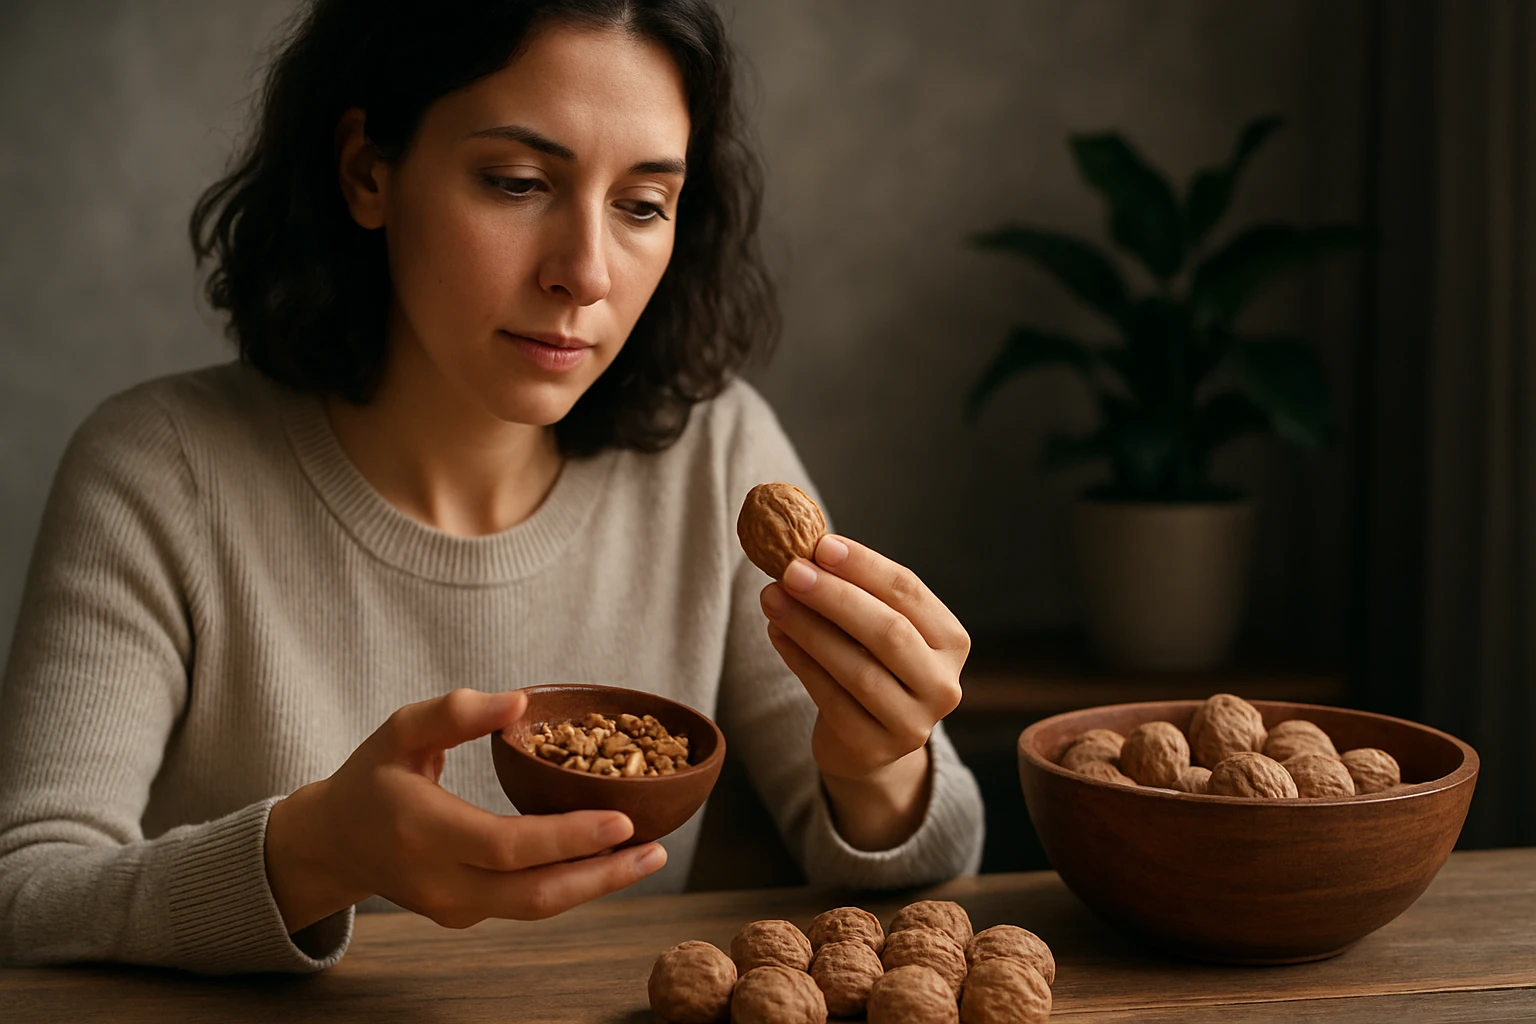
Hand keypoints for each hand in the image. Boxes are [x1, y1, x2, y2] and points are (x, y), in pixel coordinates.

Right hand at [264, 688, 667, 933]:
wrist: (335, 841)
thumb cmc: (373, 776)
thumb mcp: (399, 729)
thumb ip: (456, 711)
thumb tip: (521, 702)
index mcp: (421, 831)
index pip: (506, 846)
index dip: (568, 838)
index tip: (623, 820)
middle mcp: (439, 881)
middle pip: (534, 894)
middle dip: (602, 876)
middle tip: (657, 849)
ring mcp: (452, 908)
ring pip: (536, 908)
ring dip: (597, 886)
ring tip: (648, 857)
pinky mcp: (464, 918)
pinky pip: (525, 904)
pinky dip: (570, 885)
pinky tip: (608, 860)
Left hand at [760, 535, 969, 844]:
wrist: (868, 741)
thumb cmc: (870, 665)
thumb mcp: (874, 627)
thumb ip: (854, 590)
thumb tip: (804, 544)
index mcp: (951, 640)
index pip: (909, 592)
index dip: (863, 565)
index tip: (820, 544)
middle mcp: (943, 683)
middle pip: (888, 631)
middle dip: (834, 596)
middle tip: (790, 571)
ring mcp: (913, 722)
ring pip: (858, 668)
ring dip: (809, 628)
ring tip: (772, 599)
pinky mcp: (875, 748)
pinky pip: (831, 698)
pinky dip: (801, 661)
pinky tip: (778, 634)